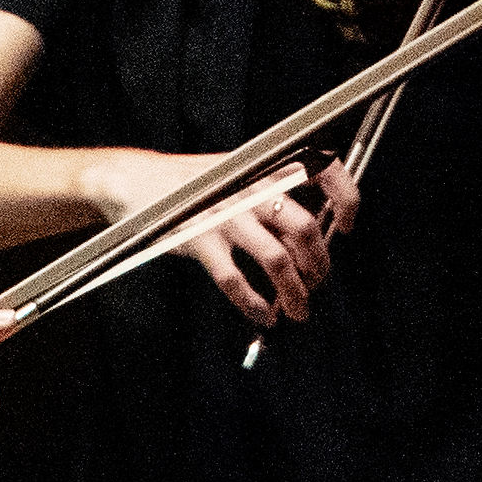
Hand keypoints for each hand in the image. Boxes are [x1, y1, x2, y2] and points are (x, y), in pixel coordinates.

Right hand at [88, 146, 360, 328]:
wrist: (134, 180)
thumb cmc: (190, 184)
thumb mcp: (236, 174)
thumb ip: (271, 196)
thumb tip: (311, 238)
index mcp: (263, 167)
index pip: (322, 170)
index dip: (345, 198)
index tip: (347, 226)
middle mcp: (249, 188)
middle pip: (305, 229)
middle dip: (319, 265)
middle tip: (316, 283)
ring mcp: (225, 214)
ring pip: (277, 260)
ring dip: (295, 293)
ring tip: (297, 310)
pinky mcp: (199, 240)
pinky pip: (236, 280)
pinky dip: (254, 303)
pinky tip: (261, 314)